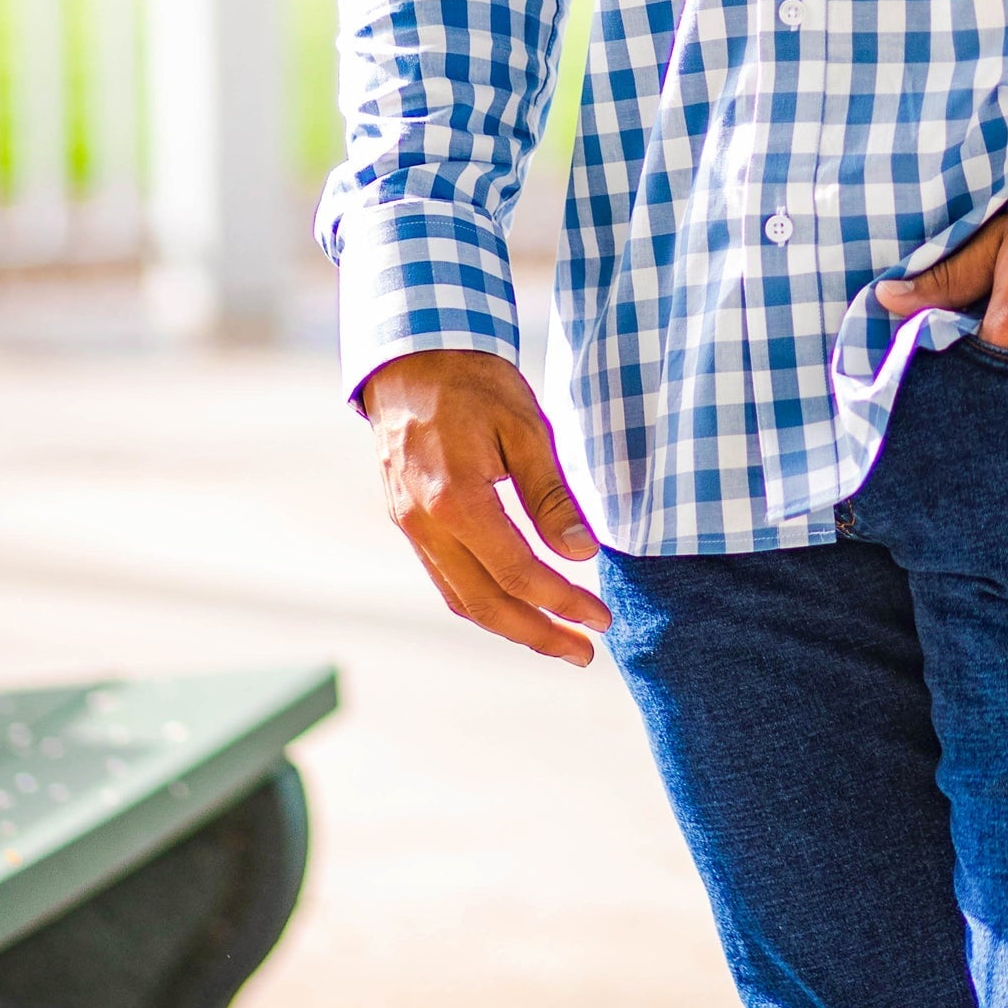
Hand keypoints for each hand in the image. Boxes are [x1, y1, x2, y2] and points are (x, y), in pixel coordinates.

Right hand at [361, 349, 610, 665]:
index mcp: (457, 500)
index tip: (601, 620)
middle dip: (537, 635)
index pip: (518, 573)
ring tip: (555, 639)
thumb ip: (550, 495)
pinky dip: (482, 599)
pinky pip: (444, 576)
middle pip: (484, 604)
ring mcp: (409, 525)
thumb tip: (580, 553)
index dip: (563, 602)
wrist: (411, 355)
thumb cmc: (473, 382)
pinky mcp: (406, 519)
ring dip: (509, 625)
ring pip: (459, 597)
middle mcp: (425, 523)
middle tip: (584, 652)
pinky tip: (513, 602)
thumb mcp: (525, 427)